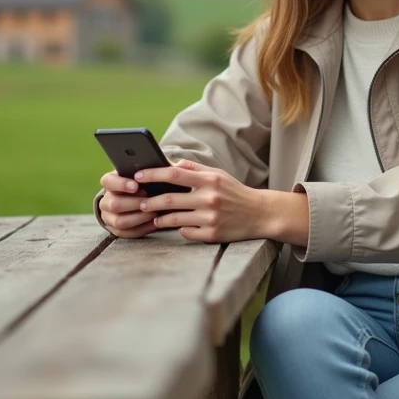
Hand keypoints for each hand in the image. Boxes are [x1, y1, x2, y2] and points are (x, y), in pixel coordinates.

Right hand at [98, 171, 158, 238]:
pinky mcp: (116, 230)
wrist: (138, 199)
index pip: (107, 181)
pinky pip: (126, 233)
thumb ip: (152, 170)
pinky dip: (142, 228)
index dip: (120, 184)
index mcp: (110, 182)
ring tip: (154, 212)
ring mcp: (109, 217)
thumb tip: (173, 165)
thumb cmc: (144, 182)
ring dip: (139, 217)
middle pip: (114, 204)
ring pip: (119, 221)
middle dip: (134, 203)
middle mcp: (106, 200)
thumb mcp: (144, 174)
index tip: (136, 185)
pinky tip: (155, 223)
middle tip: (149, 200)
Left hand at [138, 160, 271, 242]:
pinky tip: (179, 227)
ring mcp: (210, 218)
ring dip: (160, 218)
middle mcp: (209, 198)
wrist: (260, 214)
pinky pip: (186, 233)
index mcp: (209, 180)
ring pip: (174, 219)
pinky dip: (180, 229)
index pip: (174, 175)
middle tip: (141, 202)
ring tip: (155, 217)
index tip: (138, 175)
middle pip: (170, 200)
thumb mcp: (218, 175)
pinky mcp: (212, 234)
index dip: (153, 175)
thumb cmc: (235, 192)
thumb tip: (171, 164)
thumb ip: (195, 169)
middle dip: (151, 201)